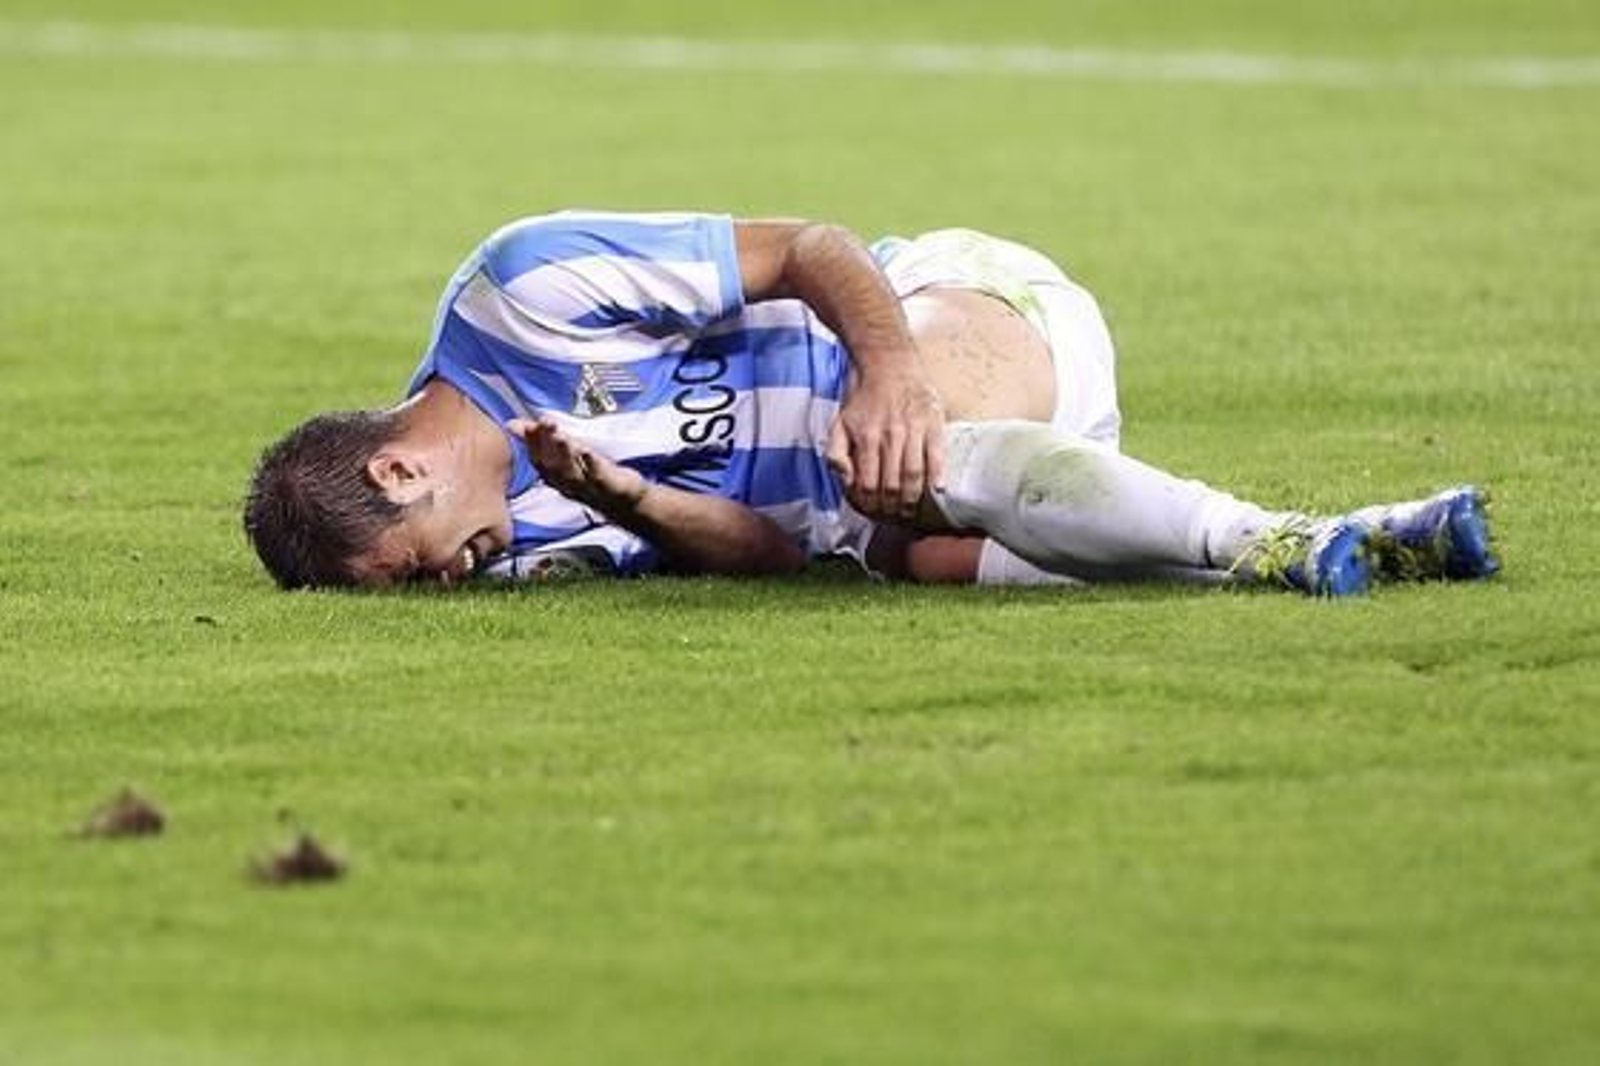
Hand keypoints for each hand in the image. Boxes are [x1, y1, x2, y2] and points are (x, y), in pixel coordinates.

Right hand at [507, 417, 647, 514]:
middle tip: (543, 423)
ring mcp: (588, 488)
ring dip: (564, 453)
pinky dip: (592, 465)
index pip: (538, 459)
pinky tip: (588, 452)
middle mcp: (568, 485)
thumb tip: (512, 424)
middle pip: (553, 465)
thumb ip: (541, 440)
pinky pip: (598, 478)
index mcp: (556, 477)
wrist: (624, 502)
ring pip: (572, 472)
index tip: (523, 424)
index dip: (531, 441)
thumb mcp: (566, 456)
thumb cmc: (590, 475)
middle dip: (546, 443)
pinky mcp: (610, 489)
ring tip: (559, 435)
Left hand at [825, 366, 945, 520]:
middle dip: (891, 508)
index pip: (867, 485)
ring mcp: (914, 430)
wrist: (889, 361)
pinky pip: (937, 457)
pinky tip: (935, 490)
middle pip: (892, 486)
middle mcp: (890, 436)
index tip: (872, 511)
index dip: (869, 504)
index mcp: (866, 438)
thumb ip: (836, 454)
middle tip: (892, 515)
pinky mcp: (933, 423)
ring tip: (909, 510)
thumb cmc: (864, 396)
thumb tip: (845, 480)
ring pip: (914, 477)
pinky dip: (937, 476)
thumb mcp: (839, 422)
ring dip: (912, 500)